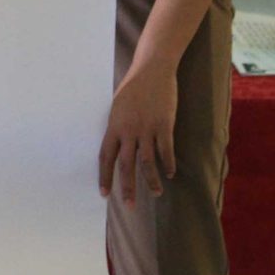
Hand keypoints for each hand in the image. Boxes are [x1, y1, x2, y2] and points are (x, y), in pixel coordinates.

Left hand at [98, 60, 176, 204]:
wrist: (152, 68)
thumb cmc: (133, 86)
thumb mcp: (117, 105)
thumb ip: (117, 126)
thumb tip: (115, 144)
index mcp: (114, 126)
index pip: (106, 157)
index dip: (104, 177)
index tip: (104, 194)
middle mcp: (129, 130)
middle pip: (126, 165)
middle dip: (127, 187)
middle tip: (129, 206)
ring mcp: (147, 128)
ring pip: (148, 162)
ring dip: (152, 180)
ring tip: (156, 193)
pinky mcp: (164, 124)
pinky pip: (166, 150)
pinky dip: (168, 163)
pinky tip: (170, 173)